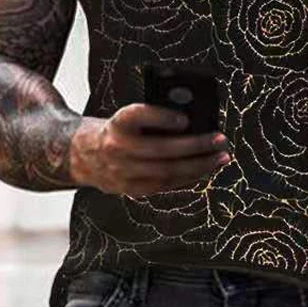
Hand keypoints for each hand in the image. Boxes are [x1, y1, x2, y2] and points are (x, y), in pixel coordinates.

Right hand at [68, 103, 230, 196]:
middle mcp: (117, 148)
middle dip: (196, 147)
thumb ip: (155, 117)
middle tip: (220, 140)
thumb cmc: (120, 129)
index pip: (138, 116)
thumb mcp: (130, 116)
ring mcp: (123, 173)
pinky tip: (206, 169)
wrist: (85, 154)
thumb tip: (194, 123)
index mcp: (117, 123)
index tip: (185, 119)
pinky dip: (189, 178)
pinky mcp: (131, 190)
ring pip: (167, 172)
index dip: (161, 118)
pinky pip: (165, 185)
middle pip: (161, 150)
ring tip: (221, 158)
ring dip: (199, 166)